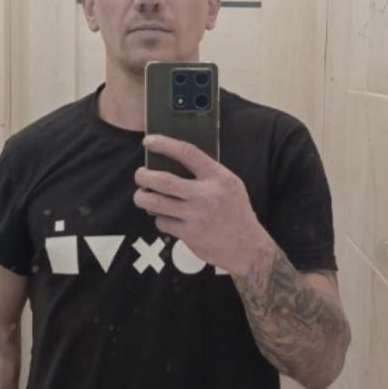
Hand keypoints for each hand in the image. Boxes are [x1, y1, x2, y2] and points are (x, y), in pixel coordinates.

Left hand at [133, 135, 275, 277]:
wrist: (248, 247)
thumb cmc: (236, 212)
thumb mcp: (231, 185)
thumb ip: (208, 173)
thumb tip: (173, 162)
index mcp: (218, 177)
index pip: (187, 153)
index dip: (165, 144)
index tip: (148, 141)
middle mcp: (206, 195)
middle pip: (163, 180)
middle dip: (143, 176)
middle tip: (139, 174)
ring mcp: (196, 216)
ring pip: (156, 202)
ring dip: (142, 197)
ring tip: (141, 195)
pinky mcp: (189, 235)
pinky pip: (162, 222)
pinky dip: (159, 218)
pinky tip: (164, 217)